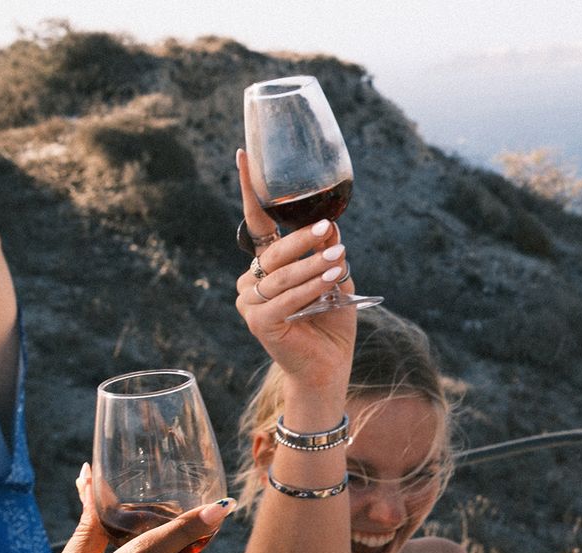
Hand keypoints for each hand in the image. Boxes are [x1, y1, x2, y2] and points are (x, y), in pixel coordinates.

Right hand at [234, 148, 356, 390]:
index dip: (248, 190)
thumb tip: (332, 226)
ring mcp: (250, 302)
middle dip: (303, 238)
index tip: (243, 155)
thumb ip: (330, 254)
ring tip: (338, 259)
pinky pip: (285, 300)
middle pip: (274, 250)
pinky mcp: (259, 323)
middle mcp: (252, 280)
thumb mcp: (336, 280)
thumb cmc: (331, 323)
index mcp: (267, 265)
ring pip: (281, 276)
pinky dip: (310, 289)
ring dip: (312, 265)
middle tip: (330, 228)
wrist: (329, 367)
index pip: (255, 222)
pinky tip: (330, 281)